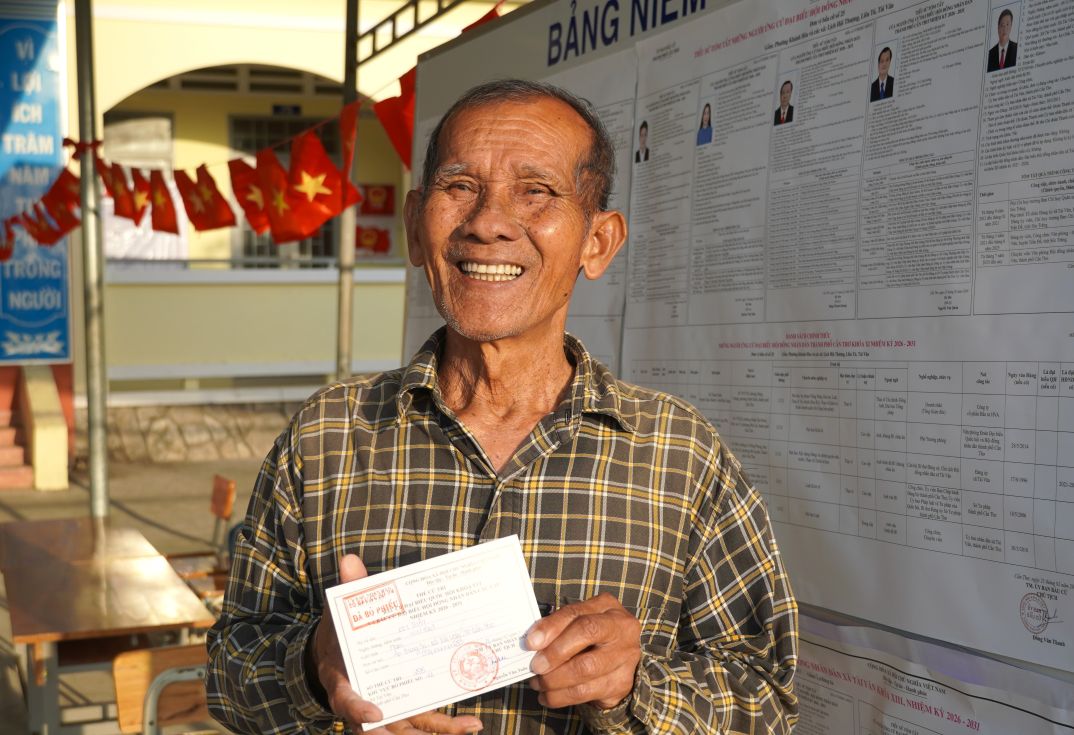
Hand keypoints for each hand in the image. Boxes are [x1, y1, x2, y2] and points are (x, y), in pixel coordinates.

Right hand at [309, 555, 482, 733]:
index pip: (346, 702)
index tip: (374, 713)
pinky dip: (446, 727)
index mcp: (343, 683)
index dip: (358, 710)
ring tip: (470, 726)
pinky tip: (471, 724)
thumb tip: (349, 561)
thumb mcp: (341, 614)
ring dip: (439, 732)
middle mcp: (365, 703)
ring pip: (410, 729)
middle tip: (439, 732)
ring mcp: (387, 709)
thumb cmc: (340, 636)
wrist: (336, 655)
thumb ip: (350, 591)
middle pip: (384, 728)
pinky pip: (425, 722)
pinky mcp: (406, 709)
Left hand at [525, 593, 641, 709]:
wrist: (619, 661)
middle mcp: (621, 628)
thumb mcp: (577, 623)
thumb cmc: (590, 637)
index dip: (551, 627)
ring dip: (554, 679)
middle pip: (586, 634)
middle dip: (555, 652)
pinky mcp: (621, 683)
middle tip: (535, 666)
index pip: (576, 613)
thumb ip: (558, 627)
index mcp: (607, 606)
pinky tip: (548, 696)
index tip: (531, 642)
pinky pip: (586, 692)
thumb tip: (533, 642)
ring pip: (585, 668)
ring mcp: (626, 657)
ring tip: (538, 683)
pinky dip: (561, 697)